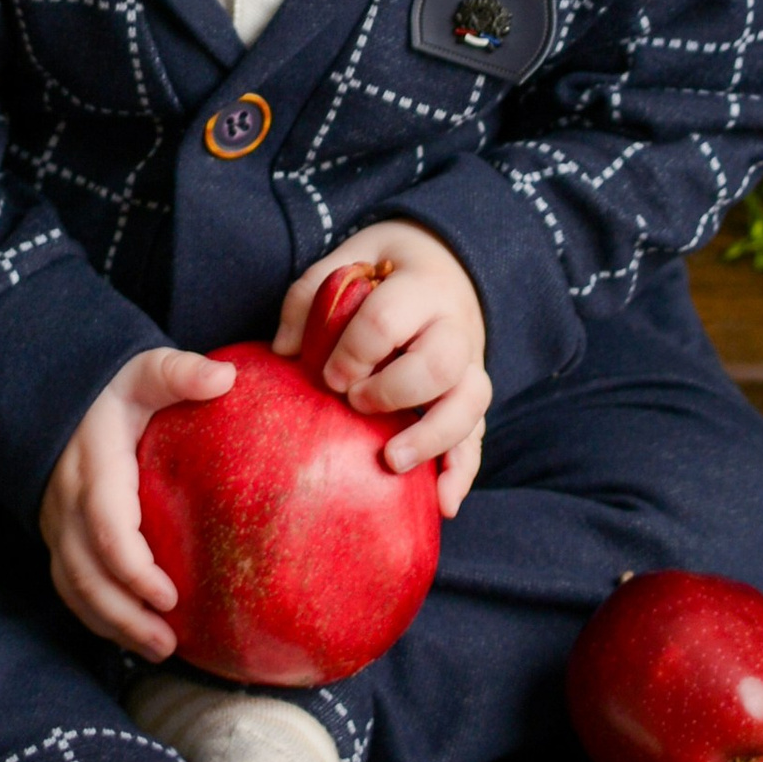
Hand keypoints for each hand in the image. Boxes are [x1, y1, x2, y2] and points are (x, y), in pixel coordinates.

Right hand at [39, 346, 234, 658]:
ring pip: (73, 586)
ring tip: (159, 650)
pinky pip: (70, 587)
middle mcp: (68, 501)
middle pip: (85, 571)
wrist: (62, 399)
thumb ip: (179, 373)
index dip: (132, 568)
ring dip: (112, 624)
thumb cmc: (116, 393)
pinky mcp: (60, 539)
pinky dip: (97, 617)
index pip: (105, 525)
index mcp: (94, 466)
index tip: (169, 596)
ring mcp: (59, 524)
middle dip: (123, 613)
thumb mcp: (144, 372)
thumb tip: (223, 379)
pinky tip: (132, 636)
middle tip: (168, 643)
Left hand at [273, 220, 490, 516]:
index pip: (388, 320)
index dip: (354, 351)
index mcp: (419, 287)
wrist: (445, 263)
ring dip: (433, 438)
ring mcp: (470, 364)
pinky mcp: (471, 397)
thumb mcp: (349, 258)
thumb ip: (312, 295)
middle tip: (355, 403)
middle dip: (393, 392)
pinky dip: (463, 471)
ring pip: (470, 403)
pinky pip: (478, 436)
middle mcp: (453, 327)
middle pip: (439, 364)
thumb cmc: (385, 268)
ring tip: (393, 462)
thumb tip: (284, 351)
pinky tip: (443, 504)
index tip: (327, 375)